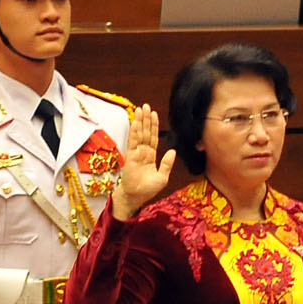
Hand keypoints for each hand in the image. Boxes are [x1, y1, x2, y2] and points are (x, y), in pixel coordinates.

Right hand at [111, 102, 174, 220]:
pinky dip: (135, 132)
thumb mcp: (162, 177)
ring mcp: (136, 153)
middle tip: (146, 105)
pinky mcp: (131, 157)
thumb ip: (167, 164)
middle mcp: (143, 152)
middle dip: (146, 119)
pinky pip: (133, 142)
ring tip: (140, 109)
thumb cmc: (147, 190)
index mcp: (151, 156)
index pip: (153, 137)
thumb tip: (172, 150)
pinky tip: (136, 122)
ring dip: (140, 121)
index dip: (153, 126)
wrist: (135, 198)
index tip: (154, 114)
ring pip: (139, 134)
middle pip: (145, 132)